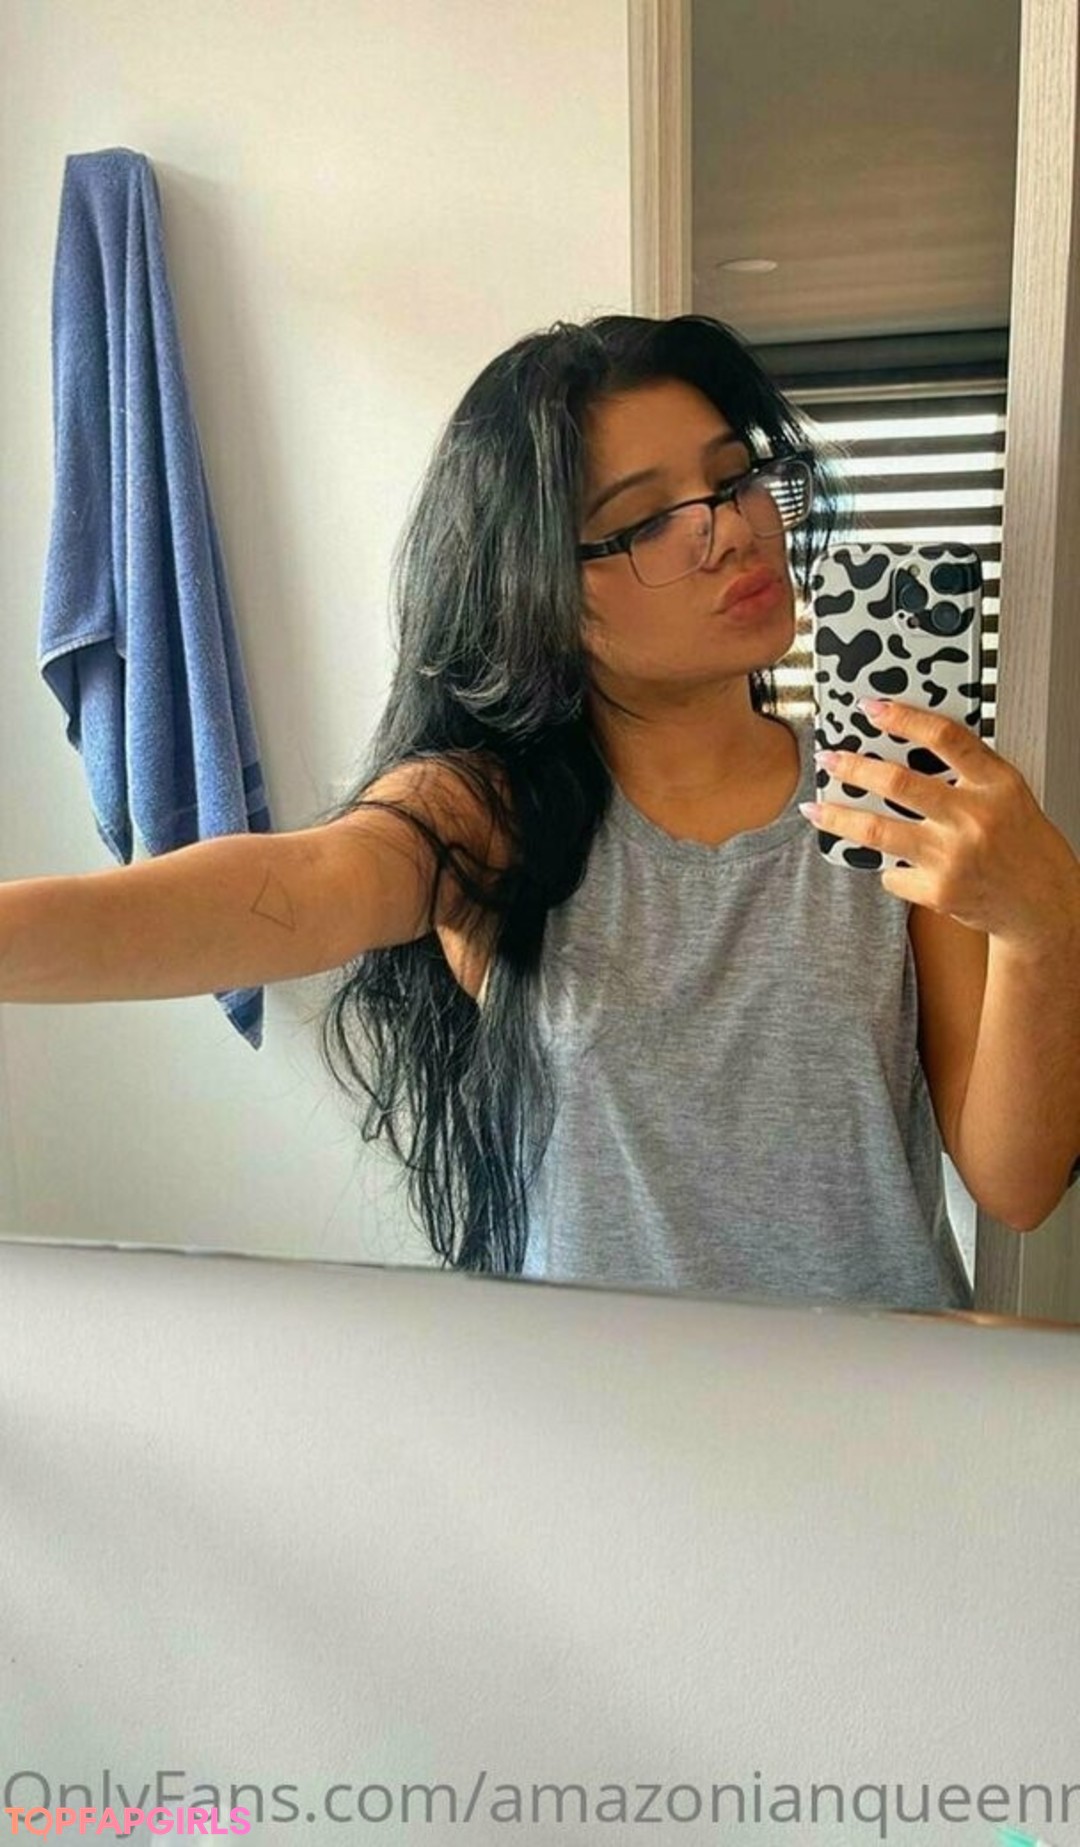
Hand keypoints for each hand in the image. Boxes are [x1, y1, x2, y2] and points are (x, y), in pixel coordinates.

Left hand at [801, 698, 1079, 951]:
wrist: (1041, 902)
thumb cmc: (1021, 843)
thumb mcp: (1006, 793)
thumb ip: (968, 770)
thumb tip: (905, 744)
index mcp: (996, 783)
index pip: (945, 738)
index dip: (904, 718)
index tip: (870, 708)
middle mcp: (974, 818)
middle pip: (898, 783)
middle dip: (853, 768)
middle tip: (828, 759)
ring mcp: (954, 857)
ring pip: (878, 831)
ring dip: (839, 818)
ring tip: (815, 809)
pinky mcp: (939, 890)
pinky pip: (891, 873)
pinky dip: (888, 868)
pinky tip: (895, 865)